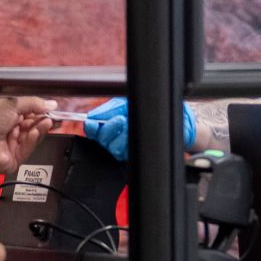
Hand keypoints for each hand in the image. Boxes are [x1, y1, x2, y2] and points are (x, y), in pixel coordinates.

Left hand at [0, 96, 55, 174]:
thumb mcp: (13, 104)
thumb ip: (34, 103)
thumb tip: (51, 104)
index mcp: (7, 116)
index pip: (29, 114)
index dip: (41, 112)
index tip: (52, 110)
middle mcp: (9, 130)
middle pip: (32, 126)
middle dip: (43, 121)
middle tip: (53, 117)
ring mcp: (12, 144)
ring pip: (32, 137)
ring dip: (40, 129)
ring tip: (47, 122)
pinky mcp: (15, 157)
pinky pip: (28, 148)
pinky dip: (33, 139)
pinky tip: (35, 132)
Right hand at [80, 97, 195, 160]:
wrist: (170, 118)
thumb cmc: (147, 110)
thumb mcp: (125, 104)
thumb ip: (109, 109)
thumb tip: (93, 116)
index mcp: (109, 127)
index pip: (93, 131)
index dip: (90, 129)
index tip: (92, 123)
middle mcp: (115, 139)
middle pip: (102, 141)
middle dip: (109, 129)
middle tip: (120, 119)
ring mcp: (125, 149)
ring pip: (115, 149)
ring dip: (123, 136)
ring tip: (131, 125)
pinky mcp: (137, 155)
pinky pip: (129, 153)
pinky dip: (132, 142)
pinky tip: (138, 134)